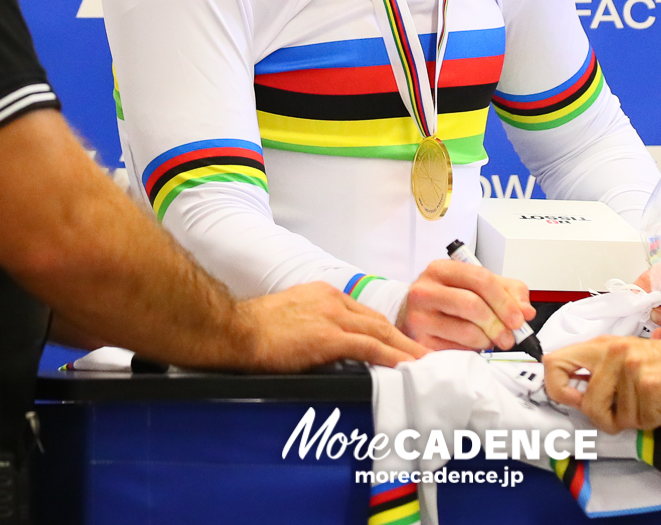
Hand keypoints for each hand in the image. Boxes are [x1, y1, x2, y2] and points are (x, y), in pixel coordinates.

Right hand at [234, 283, 425, 370]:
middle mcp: (333, 301)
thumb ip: (312, 325)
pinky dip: (391, 357)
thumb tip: (321, 345)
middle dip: (402, 338)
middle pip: (378, 321)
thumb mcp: (289, 317)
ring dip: (405, 349)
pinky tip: (405, 367)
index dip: (385, 330)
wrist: (236, 330)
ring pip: (380, 333)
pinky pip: (369, 347)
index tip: (399, 342)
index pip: (364, 313)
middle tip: (424, 353)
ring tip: (424, 362)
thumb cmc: (254, 329)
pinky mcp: (328, 337)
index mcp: (323, 294)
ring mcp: (332, 317)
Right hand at [399, 259, 533, 350]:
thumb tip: (526, 311)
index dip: (504, 301)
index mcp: (441, 269)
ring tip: (491, 340)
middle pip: (473, 305)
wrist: (411, 315)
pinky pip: (456, 349)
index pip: (480, 278)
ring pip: (466, 331)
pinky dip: (472, 350)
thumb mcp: (475, 285)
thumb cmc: (446, 299)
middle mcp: (425, 290)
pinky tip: (473, 345)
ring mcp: (419, 317)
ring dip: (487, 340)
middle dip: (498, 324)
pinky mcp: (419, 341)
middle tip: (510, 337)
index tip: (519, 318)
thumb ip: (507, 291)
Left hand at [543, 337, 660, 433]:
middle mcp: (613, 354)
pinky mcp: (650, 387)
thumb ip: (599, 373)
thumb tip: (572, 395)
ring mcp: (631, 370)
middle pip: (586, 405)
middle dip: (607, 418)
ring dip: (637, 419)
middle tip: (627, 409)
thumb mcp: (628, 359)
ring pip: (616, 420)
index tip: (575, 399)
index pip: (554, 362)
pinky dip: (655, 420)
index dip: (556, 388)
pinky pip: (640, 422)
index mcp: (603, 345)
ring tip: (652, 400)